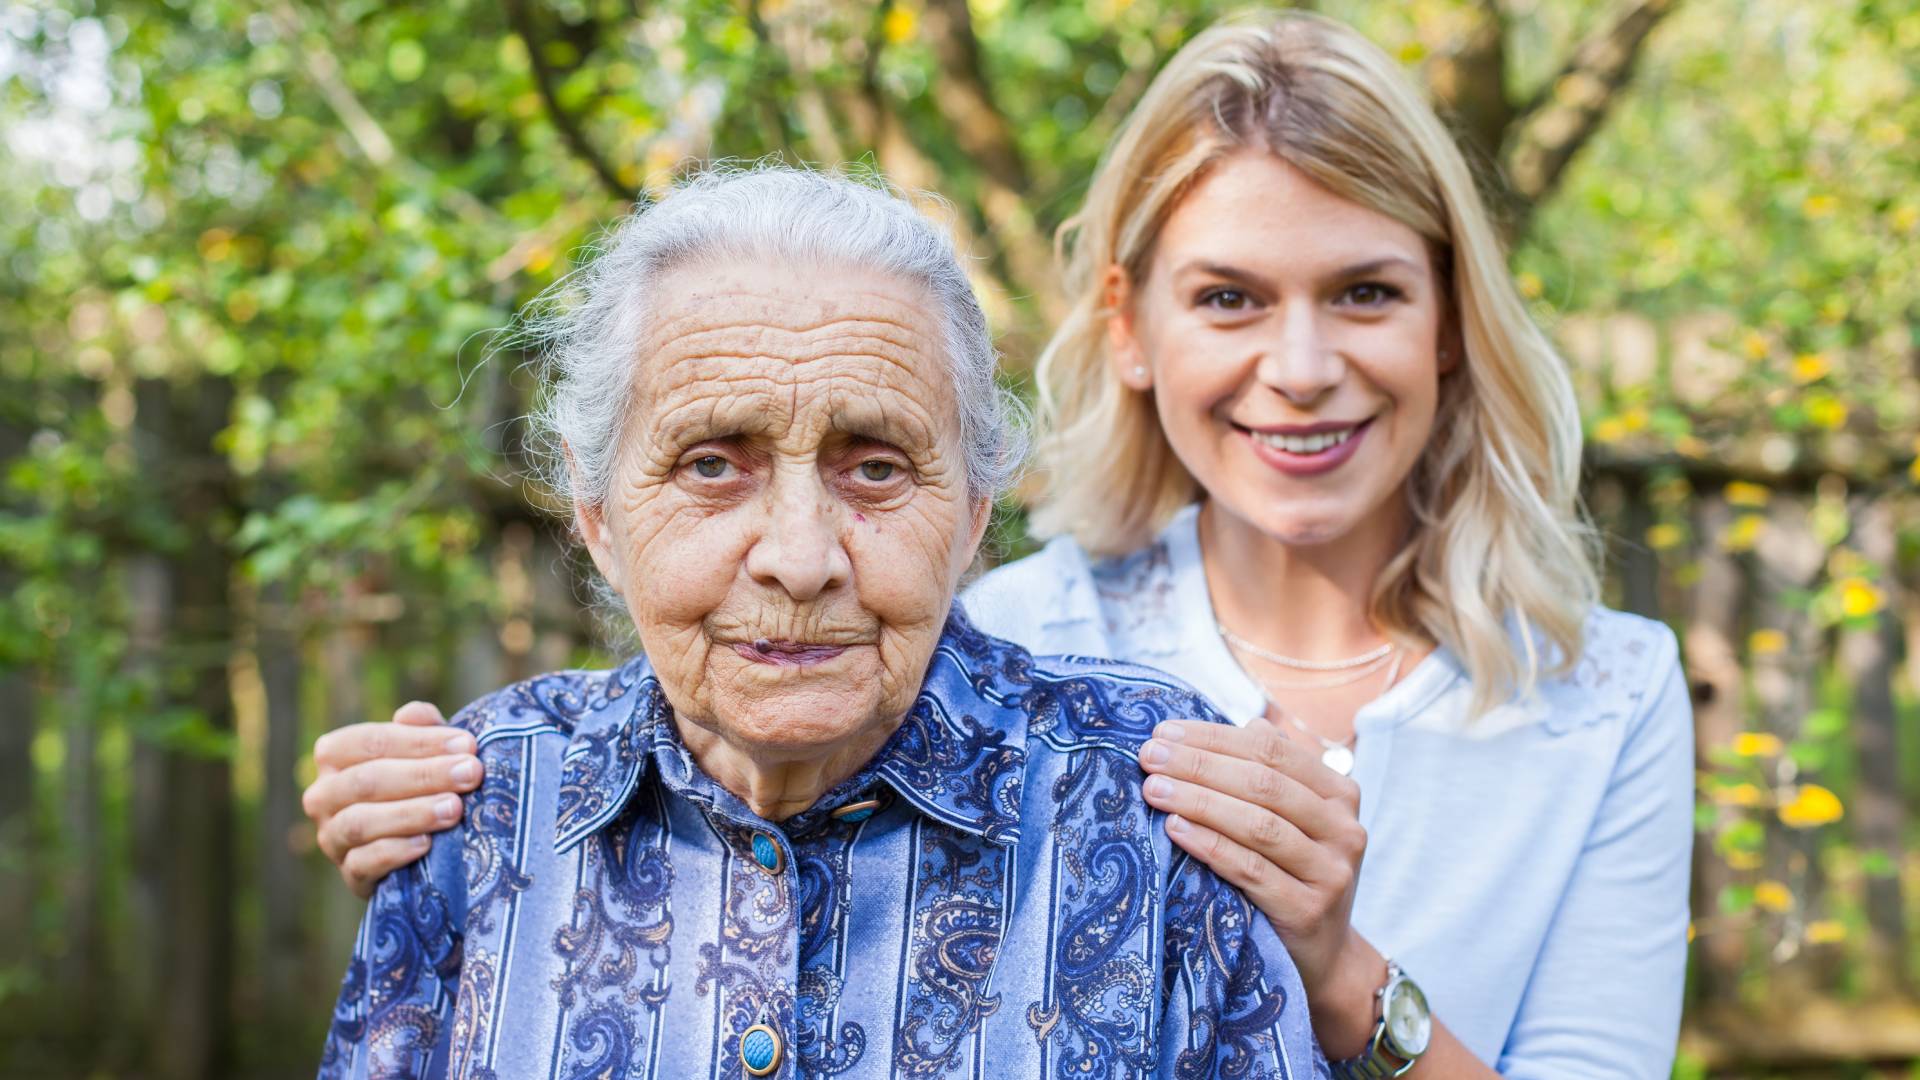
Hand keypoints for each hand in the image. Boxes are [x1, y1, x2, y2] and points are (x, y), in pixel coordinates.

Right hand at [301, 701, 480, 898]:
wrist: (416, 848)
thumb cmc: (419, 782)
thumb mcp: (423, 751)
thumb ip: (420, 728)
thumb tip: (413, 714)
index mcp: (334, 755)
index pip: (370, 742)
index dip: (420, 741)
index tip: (467, 744)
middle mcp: (322, 796)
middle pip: (367, 780)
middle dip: (424, 775)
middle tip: (471, 773)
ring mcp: (331, 837)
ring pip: (361, 822)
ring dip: (412, 813)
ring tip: (454, 808)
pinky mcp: (349, 874)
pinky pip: (363, 863)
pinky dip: (395, 852)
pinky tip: (427, 844)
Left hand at [1138, 717, 1380, 1052]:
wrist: (1324, 955)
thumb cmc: (1292, 873)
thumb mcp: (1290, 819)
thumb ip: (1266, 772)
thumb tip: (1225, 725)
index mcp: (1339, 792)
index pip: (1271, 749)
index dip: (1213, 737)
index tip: (1162, 732)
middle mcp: (1344, 828)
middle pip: (1262, 783)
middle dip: (1198, 764)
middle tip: (1149, 756)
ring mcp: (1331, 871)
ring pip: (1257, 824)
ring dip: (1198, 800)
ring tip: (1153, 788)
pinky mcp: (1308, 910)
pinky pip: (1251, 870)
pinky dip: (1210, 844)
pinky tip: (1175, 829)